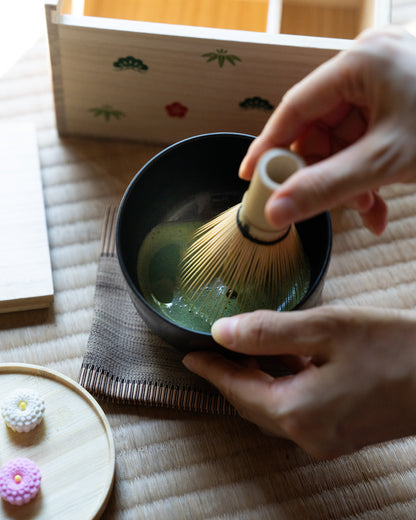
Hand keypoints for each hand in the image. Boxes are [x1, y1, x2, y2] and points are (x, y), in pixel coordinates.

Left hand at [183, 307, 415, 458]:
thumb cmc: (394, 349)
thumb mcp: (326, 329)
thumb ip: (268, 332)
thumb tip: (222, 332)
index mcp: (297, 411)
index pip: (236, 390)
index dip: (211, 370)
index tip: (190, 356)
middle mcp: (307, 435)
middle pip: (251, 405)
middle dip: (231, 377)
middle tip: (216, 350)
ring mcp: (326, 440)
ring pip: (273, 410)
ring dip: (257, 382)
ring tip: (248, 350)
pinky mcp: (342, 435)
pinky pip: (297, 413)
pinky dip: (283, 388)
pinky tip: (290, 362)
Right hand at [239, 27, 415, 234]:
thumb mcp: (386, 161)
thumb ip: (326, 188)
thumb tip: (277, 211)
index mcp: (360, 64)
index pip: (295, 108)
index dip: (269, 145)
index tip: (251, 177)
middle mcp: (369, 67)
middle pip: (321, 127)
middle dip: (323, 173)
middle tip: (323, 205)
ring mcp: (388, 83)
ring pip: (346, 139)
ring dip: (350, 181)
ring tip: (368, 210)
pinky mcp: (402, 101)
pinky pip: (370, 139)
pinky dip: (370, 173)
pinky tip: (379, 203)